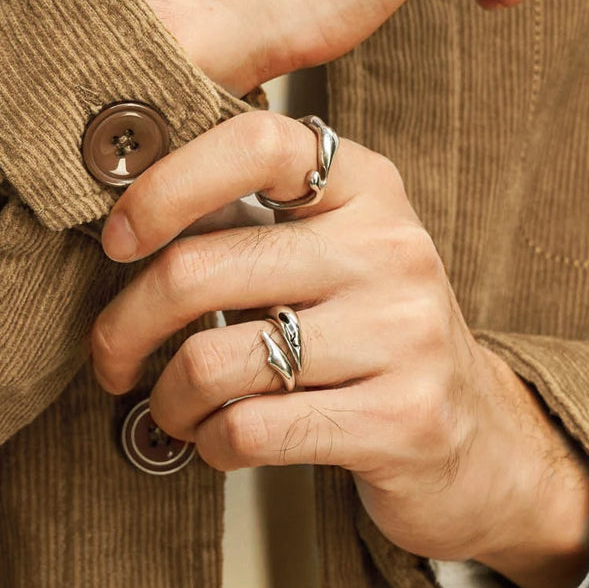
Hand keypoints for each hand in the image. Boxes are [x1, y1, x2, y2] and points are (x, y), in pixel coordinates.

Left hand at [88, 112, 588, 587]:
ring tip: (171, 408)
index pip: (254, 143)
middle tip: (111, 357)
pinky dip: (208, 444)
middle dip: (124, 326)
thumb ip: (245, 217)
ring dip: (167, 398)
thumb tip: (115, 216)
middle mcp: (390, 248)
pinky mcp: (400, 420)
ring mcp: (402, 334)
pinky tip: (217, 440)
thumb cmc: (366, 335)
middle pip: (199, 269)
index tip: (116, 239)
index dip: (163, 187)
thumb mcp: (327, 249)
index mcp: (364, 186)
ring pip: (212, 361)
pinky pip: (249, 430)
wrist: (477, 441)